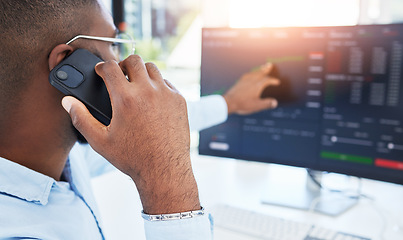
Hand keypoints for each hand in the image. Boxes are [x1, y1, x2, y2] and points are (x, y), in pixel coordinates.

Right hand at [61, 55, 199, 213]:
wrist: (165, 170)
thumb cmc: (132, 158)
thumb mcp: (100, 141)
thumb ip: (81, 119)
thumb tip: (68, 102)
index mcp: (125, 98)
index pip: (110, 67)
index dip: (102, 66)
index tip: (101, 71)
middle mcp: (147, 91)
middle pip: (134, 60)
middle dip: (123, 64)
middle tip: (120, 75)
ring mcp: (166, 94)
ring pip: (153, 68)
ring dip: (142, 72)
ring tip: (136, 84)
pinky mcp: (179, 100)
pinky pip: (167, 83)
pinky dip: (158, 85)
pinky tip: (152, 98)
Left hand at [223, 63, 279, 114]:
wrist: (229, 102)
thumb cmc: (243, 104)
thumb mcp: (257, 106)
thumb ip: (267, 104)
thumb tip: (275, 103)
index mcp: (258, 85)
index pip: (267, 80)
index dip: (273, 81)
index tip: (277, 82)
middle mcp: (252, 80)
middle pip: (261, 72)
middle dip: (266, 69)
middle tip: (270, 65)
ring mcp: (245, 80)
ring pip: (254, 72)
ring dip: (259, 69)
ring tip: (263, 67)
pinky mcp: (239, 81)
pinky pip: (248, 74)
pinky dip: (252, 72)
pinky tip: (251, 73)